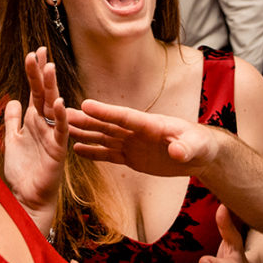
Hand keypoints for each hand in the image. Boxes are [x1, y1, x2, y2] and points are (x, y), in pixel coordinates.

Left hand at [4, 48, 67, 230]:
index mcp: (34, 120)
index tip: (34, 52)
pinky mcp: (58, 150)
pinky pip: (60, 130)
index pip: (35, 90)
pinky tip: (57, 102)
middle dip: (42, 72)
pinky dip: (59, 116)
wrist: (27, 198)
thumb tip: (12, 100)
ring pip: (53, 106)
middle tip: (41, 51)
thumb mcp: (11, 140)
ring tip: (49, 67)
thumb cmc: (22, 171)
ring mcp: (53, 136)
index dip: (34, 72)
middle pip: (44, 93)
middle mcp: (45, 124)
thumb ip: (12, 120)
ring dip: (52, 87)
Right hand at [68, 99, 218, 176]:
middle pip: (107, 125)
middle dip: (85, 120)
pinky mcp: (132, 157)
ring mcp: (132, 143)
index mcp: (150, 124)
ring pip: (103, 137)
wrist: (200, 154)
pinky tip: (76, 149)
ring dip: (84, 133)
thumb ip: (184, 149)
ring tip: (62, 128)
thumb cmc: (200, 144)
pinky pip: (108, 154)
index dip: (105, 112)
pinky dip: (93, 152)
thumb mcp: (194, 147)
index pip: (124, 117)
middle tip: (61, 113)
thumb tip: (176, 152)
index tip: (86, 104)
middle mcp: (137, 131)